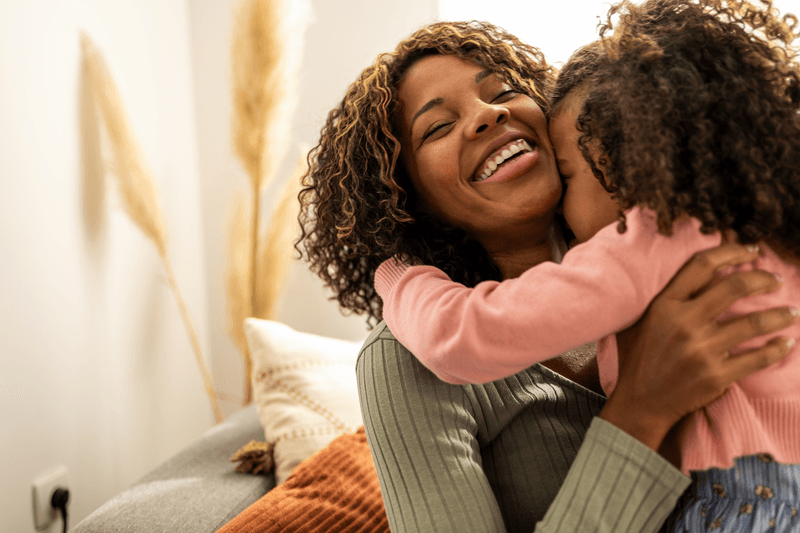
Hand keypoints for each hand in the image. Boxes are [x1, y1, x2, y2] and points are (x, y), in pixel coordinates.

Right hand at [600, 243, 796, 451]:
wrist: (640, 403)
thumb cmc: (640, 359)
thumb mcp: (642, 321)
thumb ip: (667, 298)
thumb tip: (700, 274)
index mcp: (665, 305)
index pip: (702, 266)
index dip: (730, 252)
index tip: (750, 251)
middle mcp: (684, 323)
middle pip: (734, 287)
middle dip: (763, 279)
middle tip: (776, 279)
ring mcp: (701, 350)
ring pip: (753, 323)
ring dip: (779, 315)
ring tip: (792, 311)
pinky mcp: (716, 376)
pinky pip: (757, 358)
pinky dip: (776, 348)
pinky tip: (786, 342)